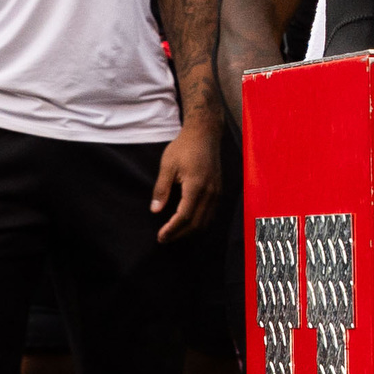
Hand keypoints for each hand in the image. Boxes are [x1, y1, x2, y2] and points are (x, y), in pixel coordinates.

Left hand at [151, 113, 221, 242]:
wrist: (205, 134)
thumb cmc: (184, 147)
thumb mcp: (168, 165)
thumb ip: (161, 189)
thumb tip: (155, 210)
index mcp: (196, 186)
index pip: (184, 216)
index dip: (172, 229)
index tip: (160, 237)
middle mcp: (210, 193)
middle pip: (196, 224)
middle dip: (179, 234)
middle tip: (164, 239)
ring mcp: (216, 193)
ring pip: (205, 221)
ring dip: (190, 231)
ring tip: (174, 234)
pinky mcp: (219, 191)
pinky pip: (211, 214)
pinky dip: (199, 224)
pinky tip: (188, 224)